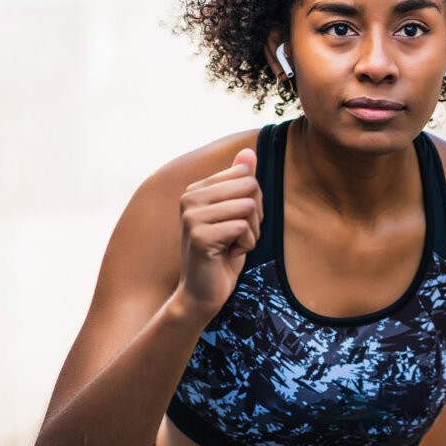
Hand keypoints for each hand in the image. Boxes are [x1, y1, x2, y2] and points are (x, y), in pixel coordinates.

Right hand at [173, 148, 261, 318]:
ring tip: (233, 246)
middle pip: (250, 187)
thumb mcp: (235, 214)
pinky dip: (246, 245)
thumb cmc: (223, 254)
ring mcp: (192, 217)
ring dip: (251, 232)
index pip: (245, 175)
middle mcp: (190, 198)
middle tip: (237, 236)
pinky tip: (229, 255)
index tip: (236, 222)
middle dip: (255, 216)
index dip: (252, 202)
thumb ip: (239, 182)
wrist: (202, 293)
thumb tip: (248, 152)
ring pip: (248, 208)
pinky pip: (243, 228)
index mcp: (196, 189)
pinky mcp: (200, 236)